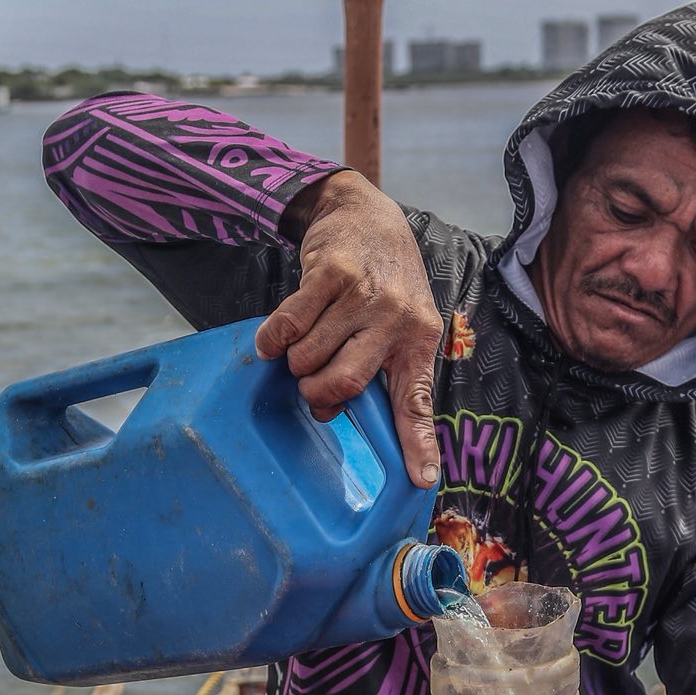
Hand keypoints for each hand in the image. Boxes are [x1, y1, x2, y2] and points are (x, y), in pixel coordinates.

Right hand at [259, 171, 443, 486]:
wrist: (365, 214)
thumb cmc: (382, 282)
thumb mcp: (401, 323)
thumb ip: (380, 367)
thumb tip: (337, 412)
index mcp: (418, 341)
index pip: (418, 402)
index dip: (418, 444)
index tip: (421, 480)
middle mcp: (396, 319)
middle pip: (345, 383)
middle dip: (318, 395)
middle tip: (313, 389)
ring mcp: (363, 295)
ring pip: (309, 357)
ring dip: (295, 362)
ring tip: (306, 346)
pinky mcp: (330, 275)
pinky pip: (288, 326)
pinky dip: (273, 340)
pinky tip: (275, 339)